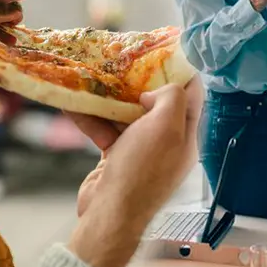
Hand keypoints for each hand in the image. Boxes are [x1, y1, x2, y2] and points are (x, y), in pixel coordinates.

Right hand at [66, 78, 203, 266]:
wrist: (109, 214)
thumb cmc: (142, 170)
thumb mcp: (166, 126)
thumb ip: (171, 98)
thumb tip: (152, 94)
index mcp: (187, 137)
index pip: (192, 98)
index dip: (181, 74)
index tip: (164, 53)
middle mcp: (167, 143)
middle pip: (156, 104)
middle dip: (140, 82)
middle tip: (124, 61)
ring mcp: (141, 151)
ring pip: (127, 115)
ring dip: (110, 98)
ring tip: (95, 76)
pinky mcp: (117, 158)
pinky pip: (106, 130)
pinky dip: (92, 118)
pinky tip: (75, 104)